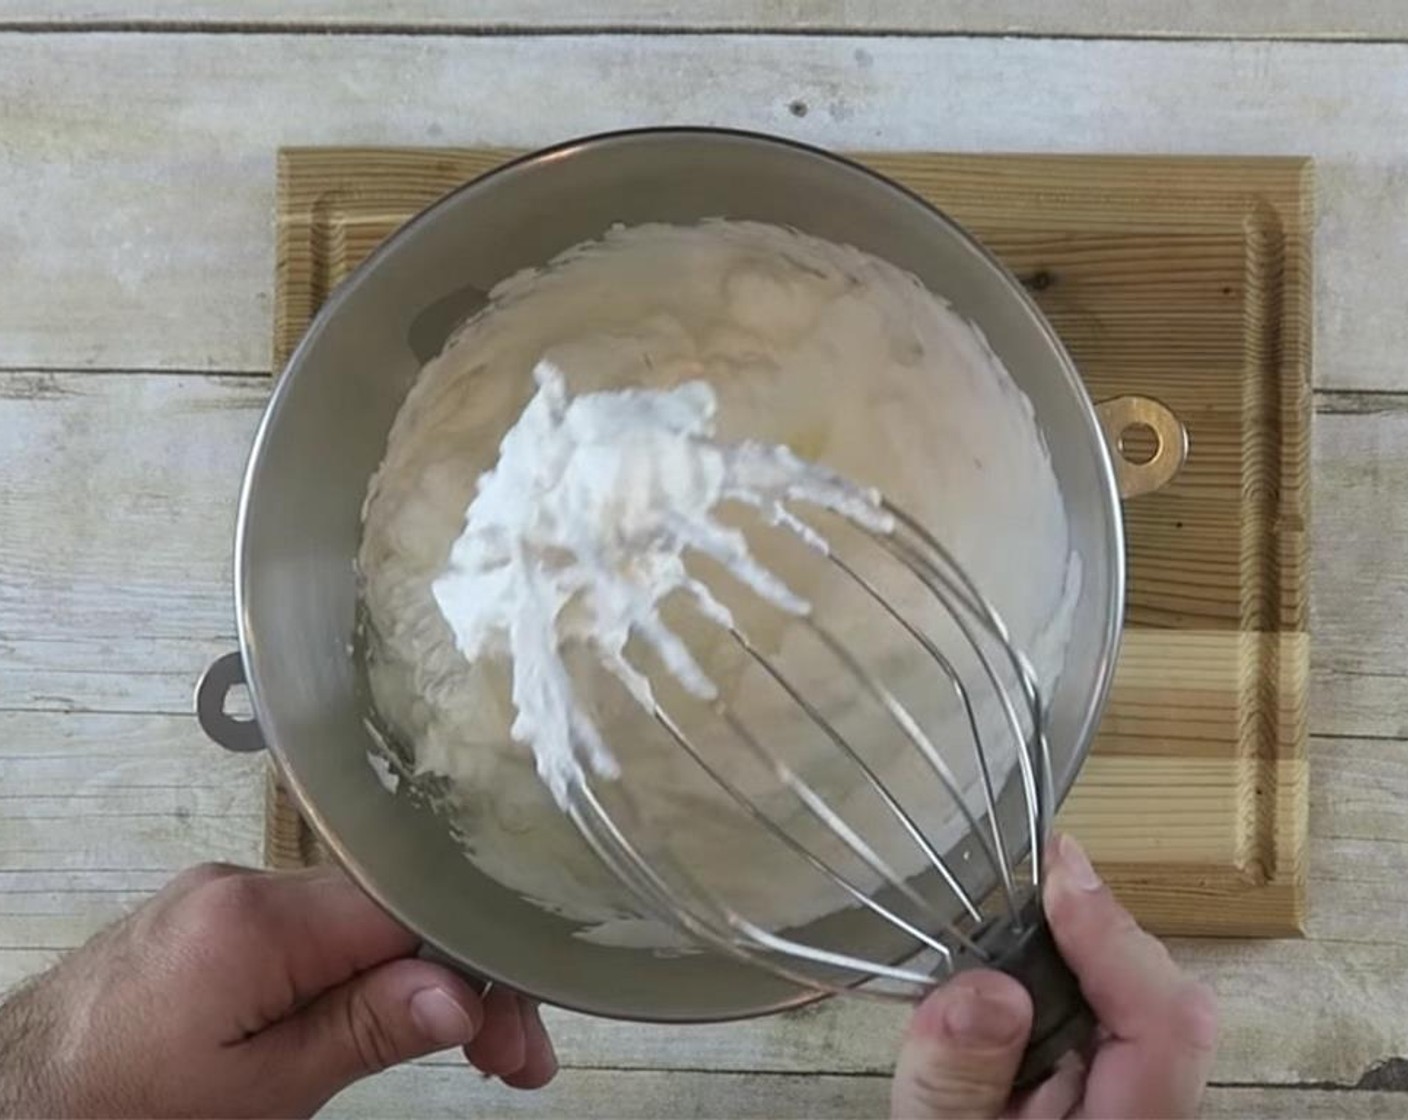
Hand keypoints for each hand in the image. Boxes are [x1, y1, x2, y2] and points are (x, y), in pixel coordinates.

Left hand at [0, 863, 556, 1116]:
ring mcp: (221, 894)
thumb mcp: (255, 1096)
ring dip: (415, 975)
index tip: (521, 1037)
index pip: (411, 913)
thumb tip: (459, 996)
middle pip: (392, 911)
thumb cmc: (120, 1113)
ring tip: (462, 1040)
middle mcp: (240, 882)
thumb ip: (361, 1031)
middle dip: (458, 979)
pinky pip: (312, 926)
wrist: (11, 1104)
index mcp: (254, 919)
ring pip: (358, 919)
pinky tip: (390, 1006)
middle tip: (511, 1061)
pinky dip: (361, 967)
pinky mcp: (208, 917)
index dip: (480, 969)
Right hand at [891, 834, 1216, 1118]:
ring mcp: (1145, 1108)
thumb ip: (955, 1078)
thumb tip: (984, 988)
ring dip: (1080, 960)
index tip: (1055, 870)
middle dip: (1092, 938)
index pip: (1166, 1020)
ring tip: (1011, 933)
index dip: (1115, 932)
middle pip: (1163, 1001)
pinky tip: (1020, 985)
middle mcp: (1156, 1118)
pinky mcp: (1122, 1098)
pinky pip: (1119, 1026)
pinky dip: (1074, 988)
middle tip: (1019, 894)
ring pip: (1143, 1007)